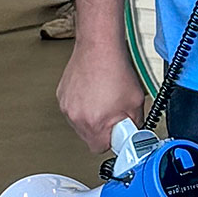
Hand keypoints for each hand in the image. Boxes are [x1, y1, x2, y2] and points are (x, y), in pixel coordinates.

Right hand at [57, 40, 146, 154]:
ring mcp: (67, 106)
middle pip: (89, 137)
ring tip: (104, 99)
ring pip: (81, 124)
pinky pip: (74, 110)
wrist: (99, 47)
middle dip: (103, 129)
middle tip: (113, 113)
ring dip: (92, 117)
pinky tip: (95, 92)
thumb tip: (135, 133)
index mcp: (94, 122)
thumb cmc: (115, 69)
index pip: (100, 149)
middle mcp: (76, 116)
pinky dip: (84, 105)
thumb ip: (135, 123)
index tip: (117, 133)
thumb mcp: (136, 102)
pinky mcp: (62, 97)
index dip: (112, 141)